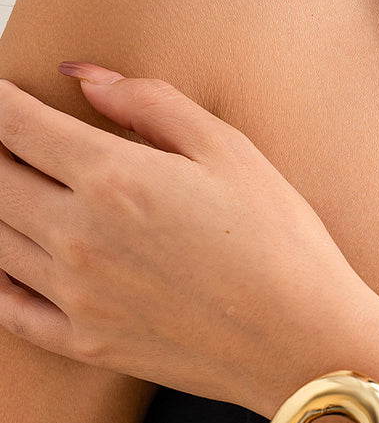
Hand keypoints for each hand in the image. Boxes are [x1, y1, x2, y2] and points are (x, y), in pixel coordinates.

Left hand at [0, 62, 378, 409]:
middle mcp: (78, 235)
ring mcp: (75, 295)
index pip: (16, 125)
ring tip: (7, 188)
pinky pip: (8, 308)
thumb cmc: (282, 243)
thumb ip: (154, 105)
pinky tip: (2, 263)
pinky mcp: (86, 342)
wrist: (304, 340)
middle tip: (3, 141)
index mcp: (113, 178)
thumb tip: (89, 80)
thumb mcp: (231, 152)